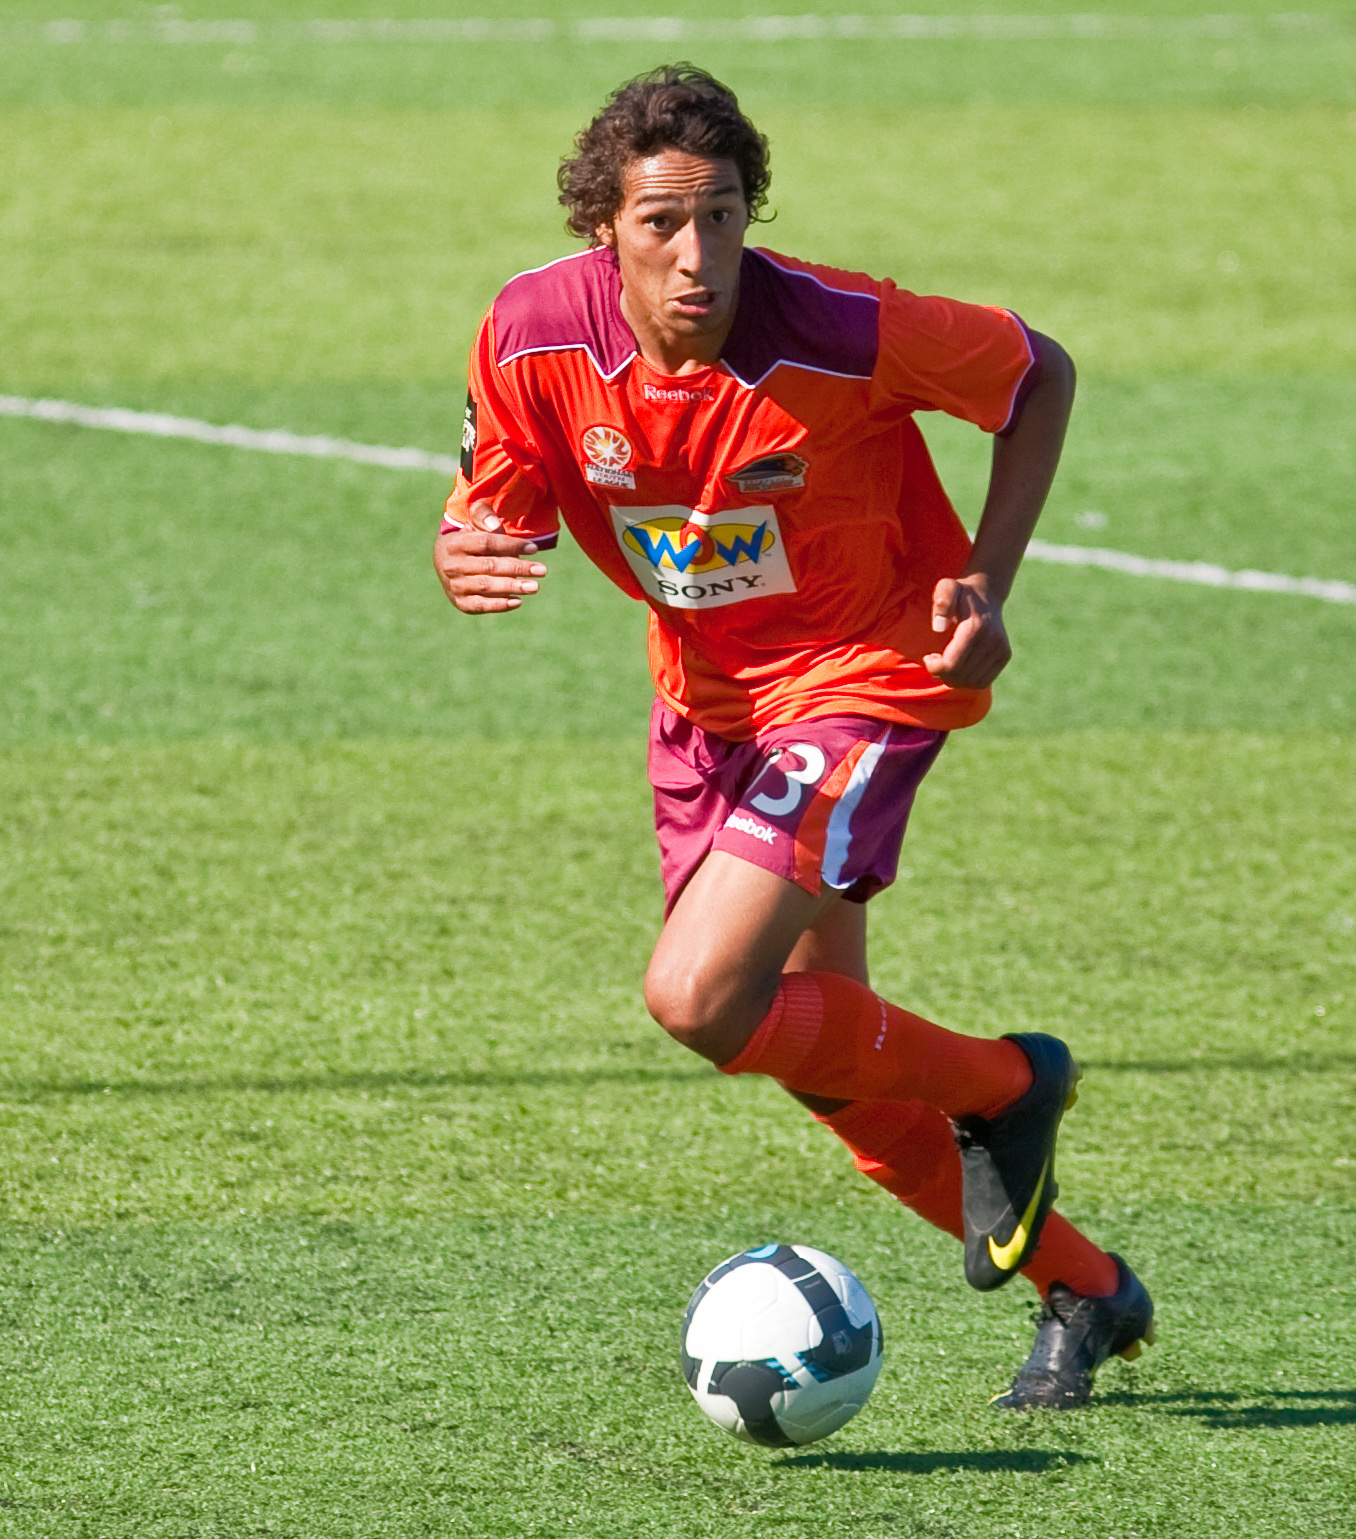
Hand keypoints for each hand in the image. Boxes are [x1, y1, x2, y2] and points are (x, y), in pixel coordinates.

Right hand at [432, 500, 547, 613]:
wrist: (445, 563)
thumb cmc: (468, 541)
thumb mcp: (472, 524)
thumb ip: (483, 516)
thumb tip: (494, 524)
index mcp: (455, 543)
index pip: (486, 543)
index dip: (511, 545)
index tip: (534, 548)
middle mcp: (452, 565)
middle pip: (488, 566)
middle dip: (518, 568)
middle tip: (542, 570)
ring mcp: (454, 585)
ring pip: (485, 586)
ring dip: (512, 587)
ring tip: (534, 586)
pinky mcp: (460, 602)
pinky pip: (480, 605)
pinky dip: (498, 605)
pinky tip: (517, 601)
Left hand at [923, 575, 1011, 687]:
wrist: (986, 593)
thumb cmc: (960, 592)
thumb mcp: (946, 588)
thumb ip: (942, 602)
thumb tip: (939, 628)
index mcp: (976, 628)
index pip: (951, 664)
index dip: (934, 667)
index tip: (928, 657)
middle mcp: (993, 641)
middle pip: (960, 676)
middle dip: (941, 674)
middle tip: (933, 661)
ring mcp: (1001, 650)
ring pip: (972, 682)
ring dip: (953, 679)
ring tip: (945, 664)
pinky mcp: (1004, 656)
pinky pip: (983, 682)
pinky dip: (967, 681)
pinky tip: (958, 667)